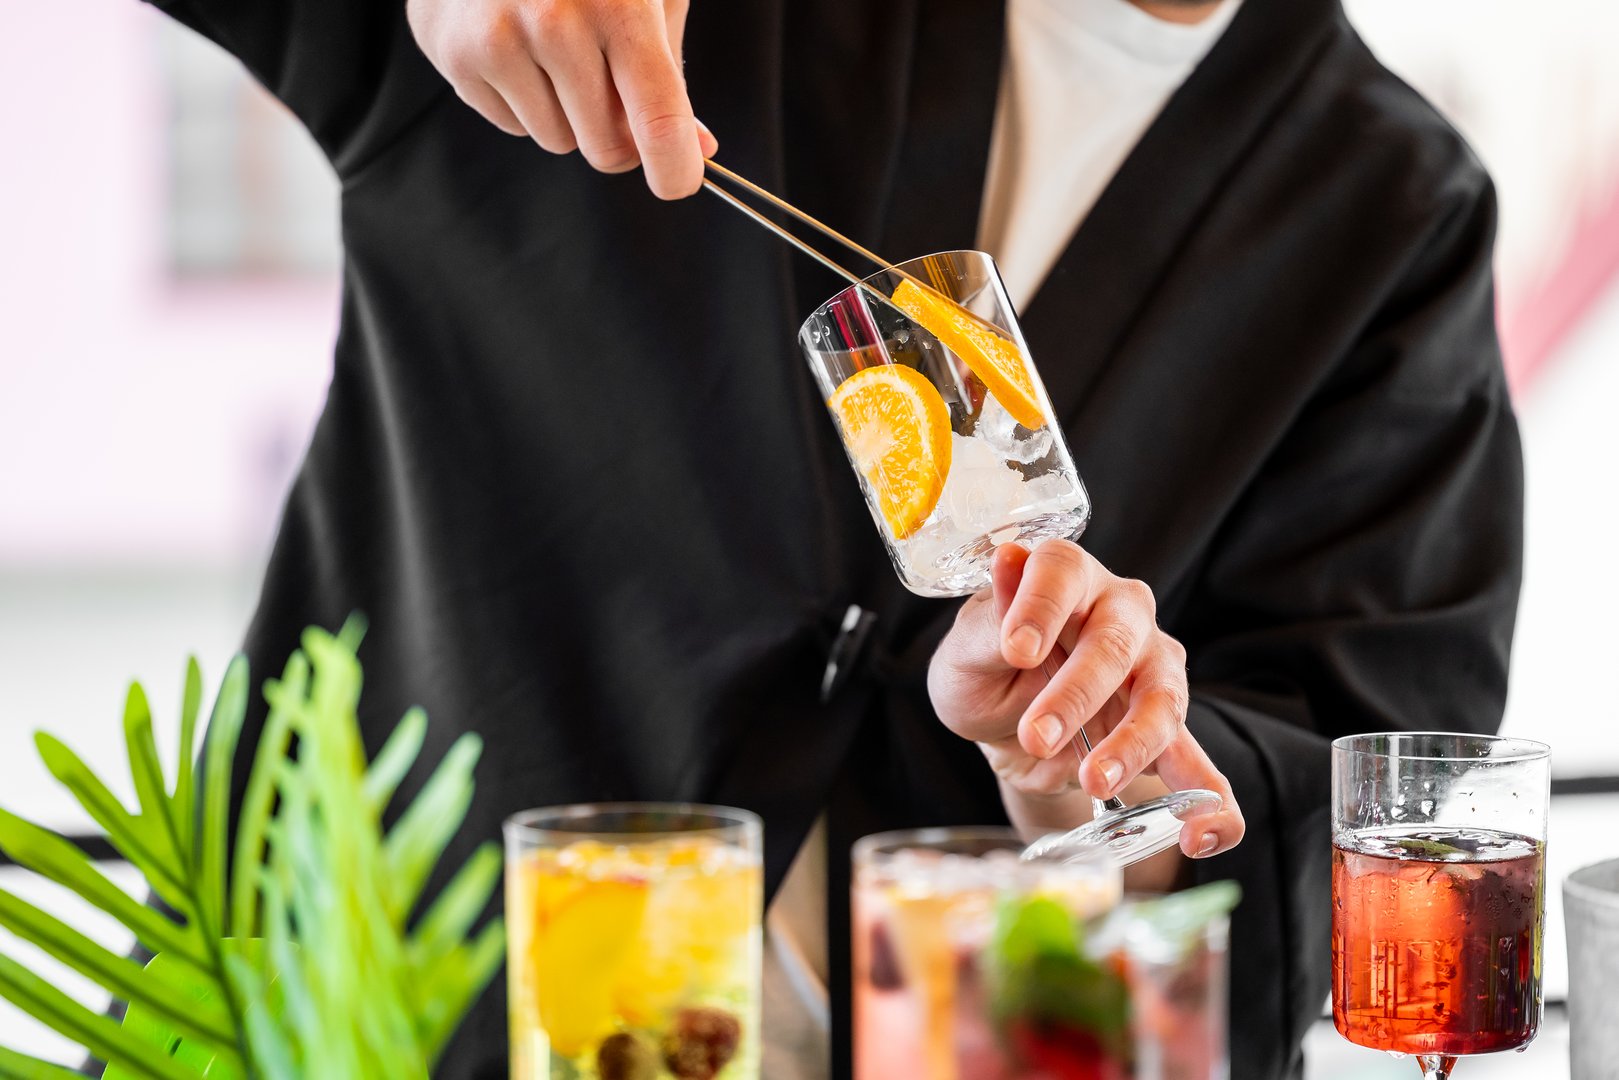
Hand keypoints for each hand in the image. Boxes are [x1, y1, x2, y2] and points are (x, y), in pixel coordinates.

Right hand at [408, 0, 717, 197]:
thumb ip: (670, 77)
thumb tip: (697, 151)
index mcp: (619, 5)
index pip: (659, 120)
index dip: (676, 168)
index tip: (679, 182)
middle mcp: (555, 21)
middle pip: (606, 146)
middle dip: (616, 136)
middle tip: (613, 94)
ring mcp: (498, 38)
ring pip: (557, 141)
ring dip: (566, 115)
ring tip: (556, 53)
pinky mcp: (455, 54)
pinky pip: (512, 125)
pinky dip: (523, 101)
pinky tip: (519, 48)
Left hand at [928, 540, 1244, 859]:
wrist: (1007, 727)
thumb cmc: (985, 671)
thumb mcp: (967, 651)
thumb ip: (990, 621)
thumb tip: (1007, 561)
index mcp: (1067, 578)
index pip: (1062, 571)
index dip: (1041, 606)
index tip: (1016, 649)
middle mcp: (1122, 614)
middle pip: (1115, 644)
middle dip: (1076, 694)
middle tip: (1037, 736)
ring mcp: (1154, 671)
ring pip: (1163, 702)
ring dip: (1131, 746)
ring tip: (1094, 783)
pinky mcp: (1170, 732)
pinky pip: (1203, 770)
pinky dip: (1210, 806)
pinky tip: (1199, 836)